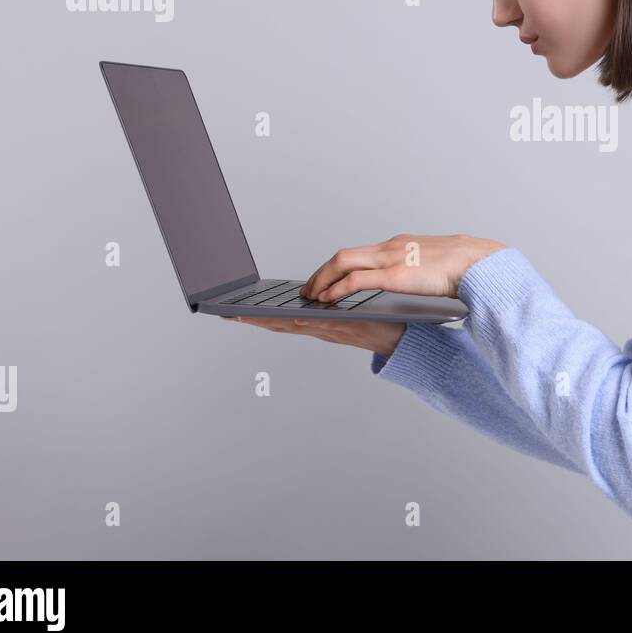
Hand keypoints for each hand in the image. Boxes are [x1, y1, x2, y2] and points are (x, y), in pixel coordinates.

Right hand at [223, 314, 405, 354]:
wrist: (405, 338)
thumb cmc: (379, 323)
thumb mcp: (347, 313)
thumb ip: (328, 305)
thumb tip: (313, 293)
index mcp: (318, 323)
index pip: (281, 318)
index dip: (255, 315)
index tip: (231, 310)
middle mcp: (321, 329)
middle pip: (280, 324)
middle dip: (252, 320)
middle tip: (226, 314)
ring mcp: (334, 330)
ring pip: (296, 326)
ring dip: (272, 322)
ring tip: (246, 317)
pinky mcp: (351, 329)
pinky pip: (327, 325)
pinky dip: (311, 324)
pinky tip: (297, 318)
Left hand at [298, 233, 506, 301]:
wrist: (478, 262)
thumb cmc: (462, 266)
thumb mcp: (431, 264)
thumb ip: (415, 269)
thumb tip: (412, 279)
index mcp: (398, 246)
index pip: (358, 253)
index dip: (337, 267)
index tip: (325, 278)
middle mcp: (389, 248)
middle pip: (343, 255)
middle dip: (321, 273)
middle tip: (308, 288)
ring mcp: (391, 259)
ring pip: (342, 263)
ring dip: (322, 280)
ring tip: (311, 296)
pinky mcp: (395, 275)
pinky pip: (355, 280)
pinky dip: (337, 288)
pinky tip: (328, 299)